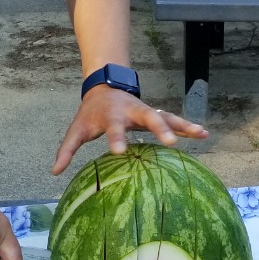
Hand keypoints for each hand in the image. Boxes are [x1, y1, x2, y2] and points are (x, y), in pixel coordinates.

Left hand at [51, 87, 208, 174]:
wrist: (104, 88)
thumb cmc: (91, 114)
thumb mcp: (76, 129)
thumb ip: (67, 149)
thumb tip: (54, 171)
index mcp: (112, 116)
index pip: (113, 128)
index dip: (116, 139)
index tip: (119, 152)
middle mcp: (132, 111)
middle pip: (148, 117)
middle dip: (159, 128)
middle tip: (170, 142)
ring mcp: (146, 111)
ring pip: (167, 117)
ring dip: (182, 126)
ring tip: (200, 134)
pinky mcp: (156, 114)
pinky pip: (174, 120)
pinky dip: (188, 126)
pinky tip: (203, 134)